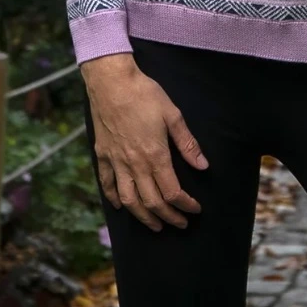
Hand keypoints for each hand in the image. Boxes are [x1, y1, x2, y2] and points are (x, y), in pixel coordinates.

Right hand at [81, 53, 209, 231]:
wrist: (112, 81)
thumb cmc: (145, 94)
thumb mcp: (172, 114)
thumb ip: (187, 143)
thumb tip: (203, 166)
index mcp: (155, 155)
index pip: (172, 192)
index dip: (186, 205)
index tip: (195, 209)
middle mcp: (135, 164)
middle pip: (152, 202)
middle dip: (169, 217)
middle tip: (180, 223)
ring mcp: (116, 161)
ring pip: (129, 200)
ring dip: (143, 217)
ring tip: (155, 225)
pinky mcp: (103, 155)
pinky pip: (107, 184)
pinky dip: (114, 198)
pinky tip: (121, 206)